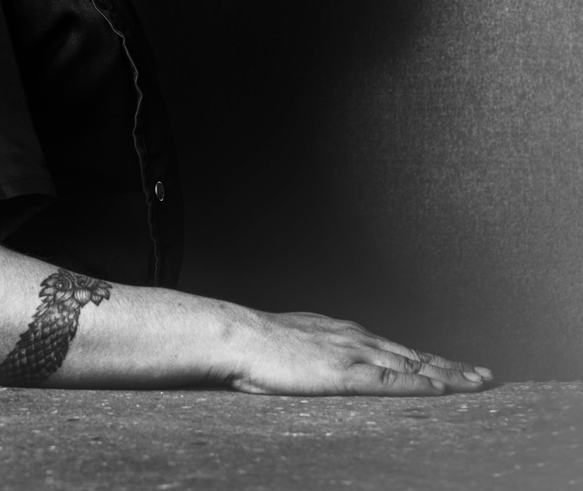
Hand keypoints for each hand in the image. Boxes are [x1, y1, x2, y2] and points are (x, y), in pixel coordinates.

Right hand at [229, 310, 492, 395]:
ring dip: (448, 374)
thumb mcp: (297, 346)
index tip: (454, 368)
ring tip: (477, 383)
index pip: (396, 349)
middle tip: (484, 375)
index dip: (428, 360)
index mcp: (344, 335)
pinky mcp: (345, 373)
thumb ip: (317, 354)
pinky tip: (441, 389)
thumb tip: (322, 365)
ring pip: (412, 364)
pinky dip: (420, 383)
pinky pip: (391, 380)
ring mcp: (353, 354)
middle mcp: (356, 339)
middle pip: (414, 354)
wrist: (240, 337)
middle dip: (451, 366)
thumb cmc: (259, 346)